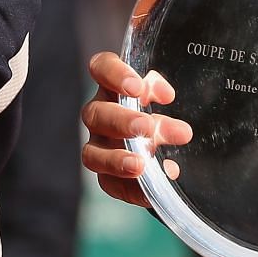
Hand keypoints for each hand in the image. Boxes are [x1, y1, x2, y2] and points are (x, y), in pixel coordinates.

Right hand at [79, 50, 191, 208]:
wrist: (162, 143)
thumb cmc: (159, 108)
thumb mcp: (162, 94)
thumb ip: (158, 89)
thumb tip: (165, 95)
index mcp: (112, 85)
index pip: (101, 68)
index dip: (114, 75)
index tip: (137, 87)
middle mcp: (101, 114)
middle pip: (95, 114)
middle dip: (121, 121)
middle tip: (147, 127)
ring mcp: (100, 146)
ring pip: (92, 154)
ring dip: (116, 159)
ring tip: (142, 165)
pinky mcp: (108, 177)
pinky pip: (111, 185)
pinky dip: (133, 189)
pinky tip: (155, 187)